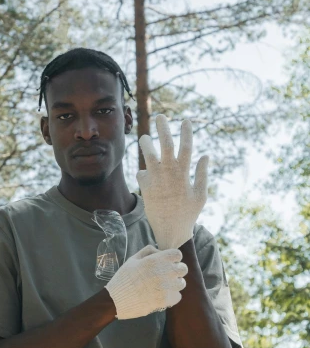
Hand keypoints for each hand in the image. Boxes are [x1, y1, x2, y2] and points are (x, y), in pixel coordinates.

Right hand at [105, 244, 187, 319]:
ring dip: (175, 284)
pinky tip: (163, 295)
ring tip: (165, 286)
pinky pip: (178, 296)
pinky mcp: (166, 300)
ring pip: (181, 283)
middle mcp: (163, 272)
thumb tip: (160, 251)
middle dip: (176, 271)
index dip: (173, 258)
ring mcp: (166, 287)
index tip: (168, 263)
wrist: (116, 299)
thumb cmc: (123, 278)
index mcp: (155, 260)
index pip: (177, 255)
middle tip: (167, 275)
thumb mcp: (133, 259)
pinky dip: (172, 296)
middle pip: (183, 269)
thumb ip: (148, 251)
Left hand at [136, 115, 208, 250]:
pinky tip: (146, 174)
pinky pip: (141, 173)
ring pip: (148, 154)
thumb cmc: (188, 213)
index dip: (186, 132)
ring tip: (144, 138)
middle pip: (165, 143)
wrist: (170, 230)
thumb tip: (205, 155)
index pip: (186, 146)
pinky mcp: (144, 187)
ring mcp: (155, 179)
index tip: (185, 120)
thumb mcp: (201, 195)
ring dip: (146, 144)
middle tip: (160, 116)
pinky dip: (143, 171)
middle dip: (163, 128)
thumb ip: (202, 174)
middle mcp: (169, 172)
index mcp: (184, 173)